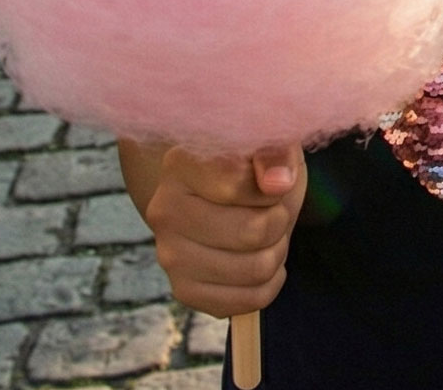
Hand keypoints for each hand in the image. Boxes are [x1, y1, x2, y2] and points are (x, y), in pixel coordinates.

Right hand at [143, 145, 306, 317]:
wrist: (229, 193)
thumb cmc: (253, 163)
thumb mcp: (269, 142)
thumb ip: (275, 153)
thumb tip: (277, 183)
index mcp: (180, 163)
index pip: (236, 185)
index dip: (273, 187)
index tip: (273, 180)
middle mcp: (164, 208)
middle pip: (251, 232)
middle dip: (279, 222)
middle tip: (275, 209)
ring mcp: (169, 254)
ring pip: (255, 268)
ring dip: (277, 252)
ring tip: (268, 233)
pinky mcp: (184, 290)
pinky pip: (247, 301)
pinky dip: (269, 283)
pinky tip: (259, 258)